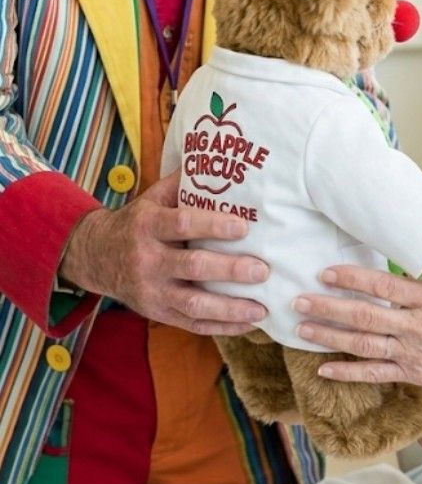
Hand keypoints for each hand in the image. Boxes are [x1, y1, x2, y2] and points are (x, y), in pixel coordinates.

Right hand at [60, 170, 268, 335]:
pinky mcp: (157, 313)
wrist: (96, 256)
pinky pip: (192, 324)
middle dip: (230, 270)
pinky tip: (247, 323)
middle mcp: (147, 260)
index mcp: (147, 225)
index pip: (182, 224)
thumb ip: (183, 183)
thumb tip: (219, 157)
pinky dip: (222, 326)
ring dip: (230, 308)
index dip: (213, 226)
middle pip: (192, 267)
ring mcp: (151, 291)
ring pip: (193, 303)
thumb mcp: (152, 198)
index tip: (243, 227)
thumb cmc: (138, 222)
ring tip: (261, 308)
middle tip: (262, 270)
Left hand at [292, 267, 421, 416]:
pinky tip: (324, 370)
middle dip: (329, 307)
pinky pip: (375, 374)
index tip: (326, 272)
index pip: (385, 287)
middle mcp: (418, 328)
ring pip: (363, 345)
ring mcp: (413, 354)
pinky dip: (348, 373)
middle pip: (365, 317)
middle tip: (299, 300)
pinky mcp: (412, 374)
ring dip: (330, 337)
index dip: (353, 278)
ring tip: (302, 329)